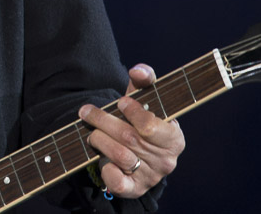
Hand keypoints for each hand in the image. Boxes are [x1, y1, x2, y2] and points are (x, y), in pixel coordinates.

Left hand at [78, 63, 185, 198]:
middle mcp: (166, 160)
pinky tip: (102, 160)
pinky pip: (118, 184)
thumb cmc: (141, 120)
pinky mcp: (135, 189)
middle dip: (102, 121)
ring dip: (99, 141)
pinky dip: (106, 171)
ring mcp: (151, 177)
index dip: (131, 112)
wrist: (138, 151)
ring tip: (92, 133)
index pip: (150, 126)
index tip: (120, 102)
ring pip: (120, 156)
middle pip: (129, 138)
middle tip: (86, 112)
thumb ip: (144, 81)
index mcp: (173, 138)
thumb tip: (138, 70)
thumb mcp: (145, 100)